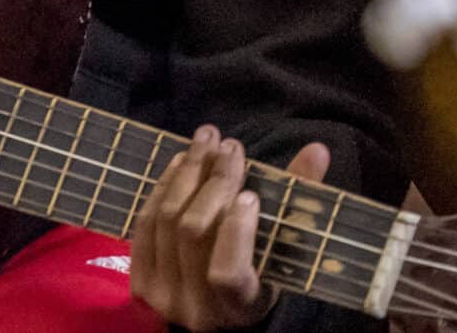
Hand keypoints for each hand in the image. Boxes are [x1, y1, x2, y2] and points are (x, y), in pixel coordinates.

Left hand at [130, 129, 330, 330]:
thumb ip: (302, 202)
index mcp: (237, 306)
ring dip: (187, 174)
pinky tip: (179, 162)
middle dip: (214, 182)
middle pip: (193, 233)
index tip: (250, 194)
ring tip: (206, 141)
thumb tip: (317, 150)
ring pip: (166, 223)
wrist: (216, 317)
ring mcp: (160, 294)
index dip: (235, 232)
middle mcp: (192, 305)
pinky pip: (144, 226)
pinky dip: (162, 188)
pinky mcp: (140, 279)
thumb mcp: (286, 253)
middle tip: (231, 146)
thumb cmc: (263, 278)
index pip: (226, 271)